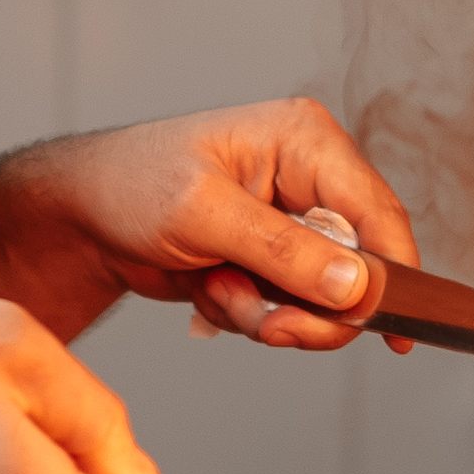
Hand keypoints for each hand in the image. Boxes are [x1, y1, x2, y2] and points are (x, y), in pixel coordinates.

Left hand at [0, 97, 420, 350]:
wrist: (79, 217)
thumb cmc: (130, 187)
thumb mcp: (204, 215)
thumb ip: (285, 251)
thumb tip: (358, 286)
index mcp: (306, 141)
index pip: (378, 214)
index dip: (393, 277)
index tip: (394, 332)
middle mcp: (309, 177)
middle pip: (359, 269)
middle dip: (307, 307)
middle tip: (267, 324)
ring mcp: (292, 221)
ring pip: (324, 299)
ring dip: (270, 312)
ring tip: (217, 288)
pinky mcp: (272, 258)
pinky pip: (291, 309)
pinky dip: (252, 314)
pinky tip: (211, 290)